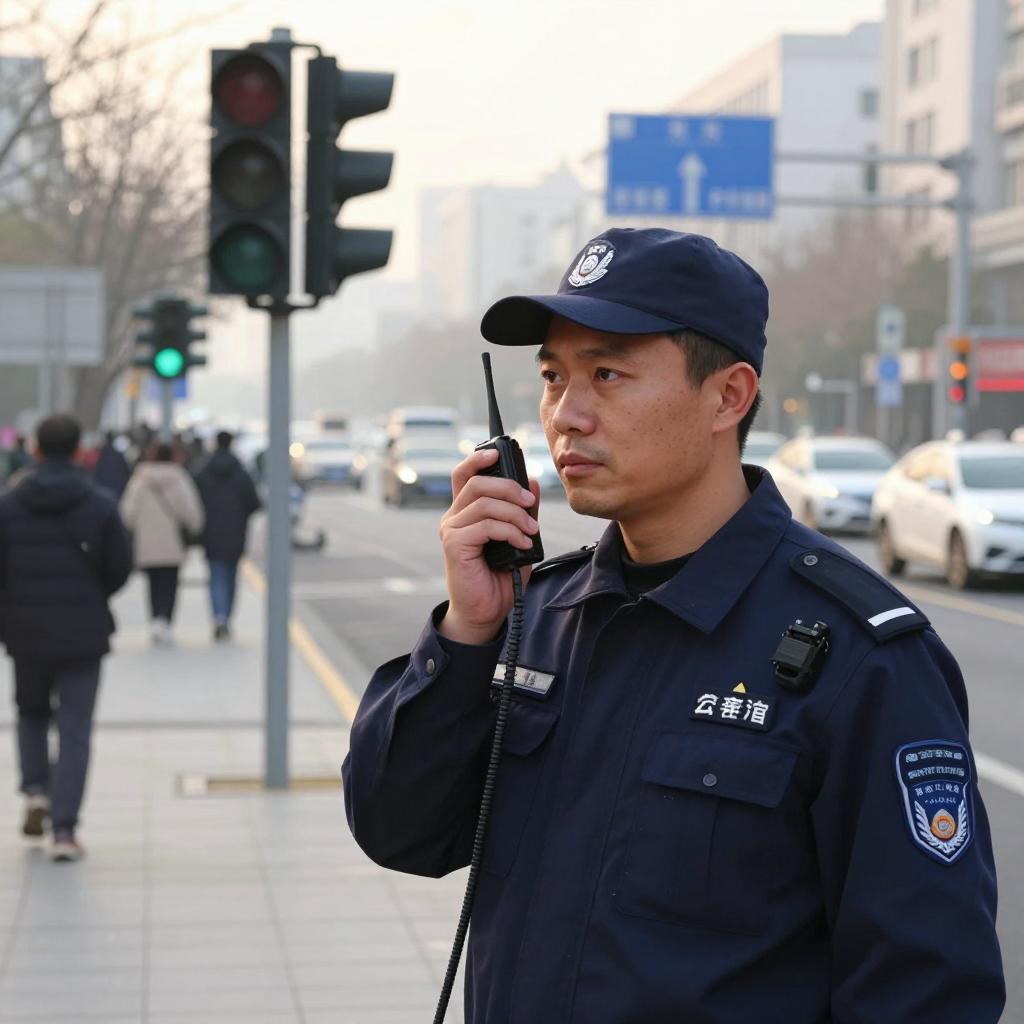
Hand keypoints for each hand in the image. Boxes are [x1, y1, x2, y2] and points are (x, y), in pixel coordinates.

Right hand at [438, 448, 540, 644]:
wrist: (487, 611)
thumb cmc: (500, 575)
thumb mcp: (518, 536)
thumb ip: (523, 510)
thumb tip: (533, 482)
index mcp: (466, 511)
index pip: (464, 474)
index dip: (477, 458)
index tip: (498, 453)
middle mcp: (454, 517)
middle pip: (477, 483)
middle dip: (509, 487)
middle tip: (530, 502)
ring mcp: (452, 530)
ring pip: (484, 503)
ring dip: (514, 513)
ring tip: (531, 529)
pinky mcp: (455, 546)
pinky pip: (485, 525)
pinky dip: (509, 530)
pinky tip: (522, 542)